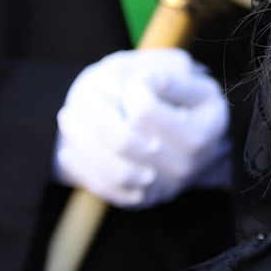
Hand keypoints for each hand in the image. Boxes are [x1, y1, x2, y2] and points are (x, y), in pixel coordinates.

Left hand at [53, 49, 230, 207]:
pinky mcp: (141, 199)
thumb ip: (165, 73)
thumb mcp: (181, 72)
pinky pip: (105, 189)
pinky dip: (81, 167)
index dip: (131, 88)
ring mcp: (164, 186)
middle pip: (124, 142)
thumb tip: (143, 84)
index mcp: (202, 131)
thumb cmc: (174, 92)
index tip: (135, 78)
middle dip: (93, 114)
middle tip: (81, 95)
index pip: (145, 110)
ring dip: (81, 141)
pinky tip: (69, 148)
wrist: (179, 127)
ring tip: (68, 117)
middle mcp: (186, 165)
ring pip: (112, 170)